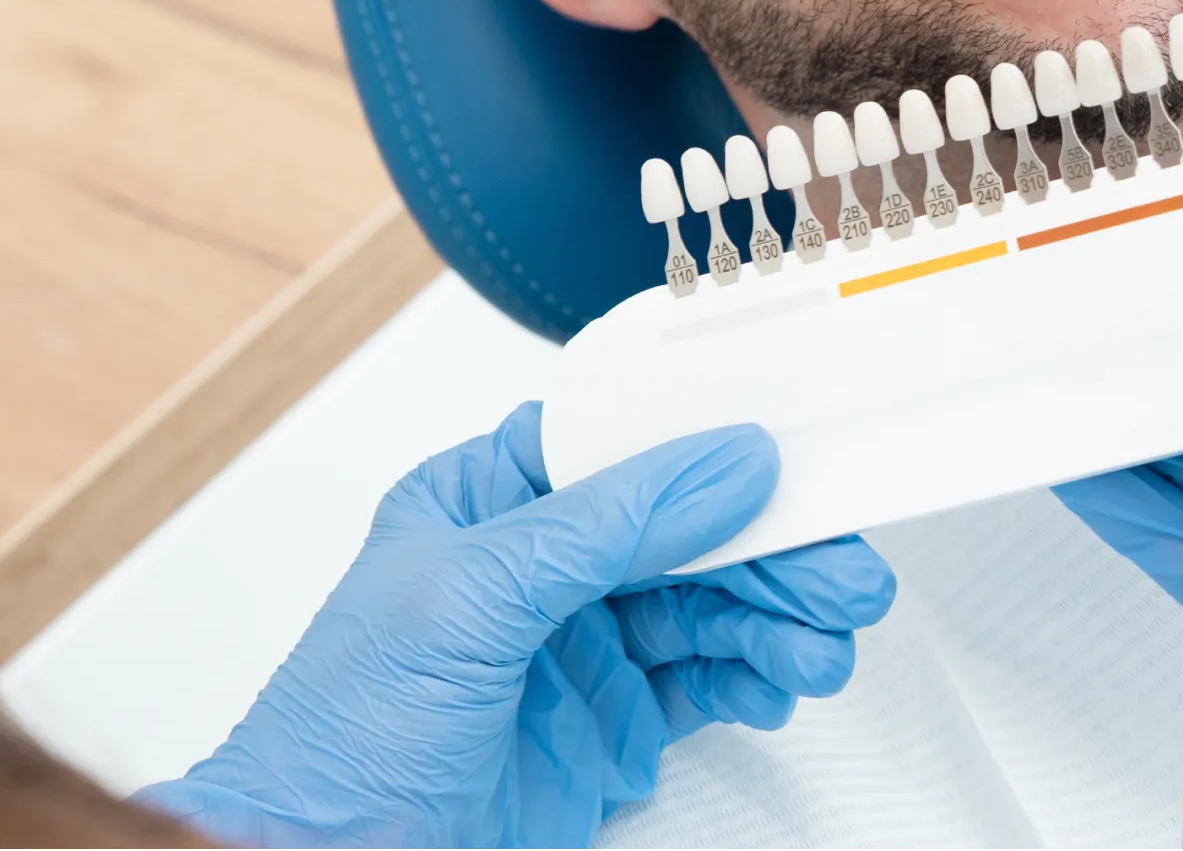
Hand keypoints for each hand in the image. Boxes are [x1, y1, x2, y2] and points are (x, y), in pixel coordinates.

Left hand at [139, 404, 893, 848]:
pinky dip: (752, 677)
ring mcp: (579, 641)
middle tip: (843, 576)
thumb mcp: (473, 600)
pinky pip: (702, 678)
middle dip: (772, 550)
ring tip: (823, 645)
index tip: (799, 449)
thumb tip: (725, 461)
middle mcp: (543, 560)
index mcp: (492, 494)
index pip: (627, 441)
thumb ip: (609, 526)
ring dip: (775, 620)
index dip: (716, 441)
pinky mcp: (608, 720)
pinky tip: (782, 680)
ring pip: (707, 605)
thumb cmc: (337, 743)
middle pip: (688, 527)